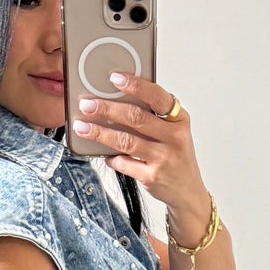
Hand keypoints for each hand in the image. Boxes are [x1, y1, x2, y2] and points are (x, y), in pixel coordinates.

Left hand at [71, 72, 210, 228]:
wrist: (187, 191)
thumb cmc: (176, 156)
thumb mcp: (173, 132)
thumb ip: (153, 117)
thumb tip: (116, 100)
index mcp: (180, 119)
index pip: (157, 96)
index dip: (135, 85)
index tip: (115, 78)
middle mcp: (174, 137)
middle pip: (136, 117)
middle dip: (107, 109)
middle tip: (87, 104)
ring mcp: (164, 158)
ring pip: (125, 140)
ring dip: (100, 133)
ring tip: (82, 126)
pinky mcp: (152, 176)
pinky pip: (124, 163)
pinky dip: (110, 157)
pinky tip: (103, 153)